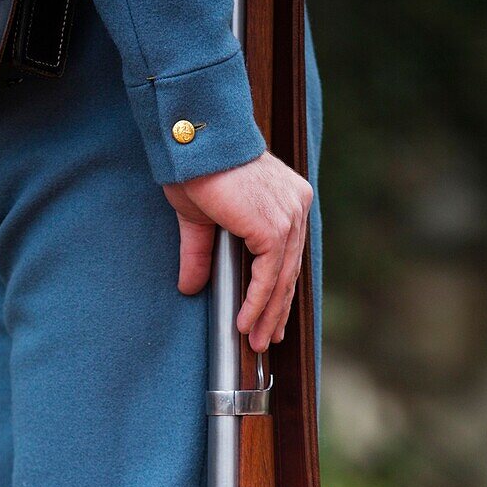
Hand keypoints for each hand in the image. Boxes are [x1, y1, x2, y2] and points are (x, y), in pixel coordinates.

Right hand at [163, 150, 312, 350]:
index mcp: (288, 199)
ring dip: (267, 315)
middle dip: (276, 311)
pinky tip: (246, 323)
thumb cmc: (196, 169)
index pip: (287, 255)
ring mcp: (289, 216)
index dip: (279, 290)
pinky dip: (257, 304)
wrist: (194, 145)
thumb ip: (202, 254)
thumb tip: (190, 287)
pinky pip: (268, 278)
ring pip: (281, 279)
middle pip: (289, 271)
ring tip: (257, 342)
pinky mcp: (274, 227)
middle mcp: (295, 206)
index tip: (273, 318)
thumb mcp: (200, 219)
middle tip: (267, 340)